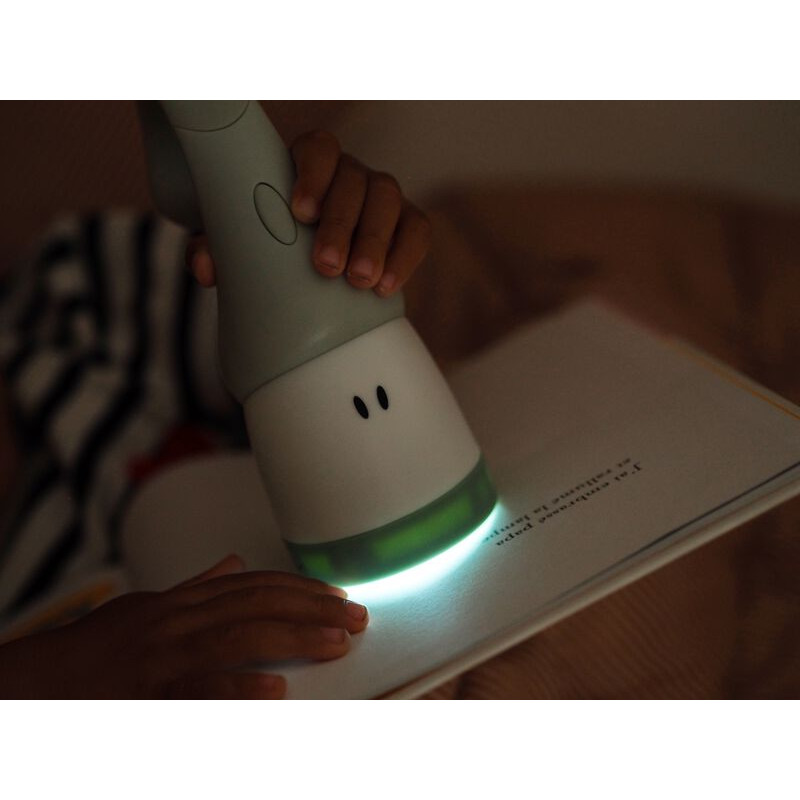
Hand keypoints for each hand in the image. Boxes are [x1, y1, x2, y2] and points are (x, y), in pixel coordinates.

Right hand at [0, 555, 367, 698]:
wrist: (38, 681)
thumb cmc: (95, 648)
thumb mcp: (147, 608)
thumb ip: (194, 587)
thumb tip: (233, 562)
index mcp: (182, 603)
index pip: (253, 586)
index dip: (298, 588)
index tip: (335, 595)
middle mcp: (179, 620)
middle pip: (257, 605)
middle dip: (311, 608)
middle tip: (356, 616)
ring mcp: (165, 654)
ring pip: (239, 636)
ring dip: (294, 637)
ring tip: (337, 641)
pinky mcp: (150, 691)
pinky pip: (199, 688)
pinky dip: (238, 688)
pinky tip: (275, 691)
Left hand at [186, 130, 431, 296]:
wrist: (309, 268)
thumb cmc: (272, 243)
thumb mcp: (239, 241)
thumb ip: (217, 247)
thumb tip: (206, 267)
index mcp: (309, 165)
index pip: (319, 148)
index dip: (314, 174)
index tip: (301, 211)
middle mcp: (349, 174)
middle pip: (356, 179)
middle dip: (343, 222)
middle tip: (326, 265)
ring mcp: (382, 198)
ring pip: (389, 201)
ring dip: (375, 241)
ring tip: (359, 282)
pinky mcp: (408, 226)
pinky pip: (418, 231)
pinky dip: (406, 256)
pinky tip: (387, 287)